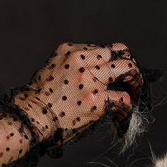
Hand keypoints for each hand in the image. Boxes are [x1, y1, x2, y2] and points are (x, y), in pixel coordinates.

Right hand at [13, 43, 140, 141]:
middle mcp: (83, 61)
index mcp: (70, 51)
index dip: (113, 61)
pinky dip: (127, 108)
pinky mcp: (97, 100)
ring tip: (136, 93)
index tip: (114, 72)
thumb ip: (71, 65)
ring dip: (136, 82)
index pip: (103, 48)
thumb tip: (91, 73)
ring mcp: (91, 80)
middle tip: (132, 79)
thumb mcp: (51, 69)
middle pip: (120, 53)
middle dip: (130, 65)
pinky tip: (122, 115)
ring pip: (129, 70)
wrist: (30, 117)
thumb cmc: (36, 99)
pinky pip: (123, 99)